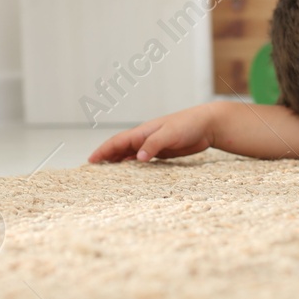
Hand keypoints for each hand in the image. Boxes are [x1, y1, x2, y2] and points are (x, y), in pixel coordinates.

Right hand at [89, 103, 220, 162]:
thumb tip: (137, 159)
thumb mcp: (170, 134)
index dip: (103, 150)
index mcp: (143, 132)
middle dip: (106, 157)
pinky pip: (143, 160)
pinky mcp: (162, 152)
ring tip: (106, 173)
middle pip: (120, 148)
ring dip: (117, 162)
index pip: (117, 141)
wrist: (207, 124)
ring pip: (130, 154)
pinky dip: (133, 165)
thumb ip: (153, 145)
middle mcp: (145, 138)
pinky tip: (129, 172)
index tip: (91, 160)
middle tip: (92, 170)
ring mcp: (153, 145)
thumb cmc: (188, 125)